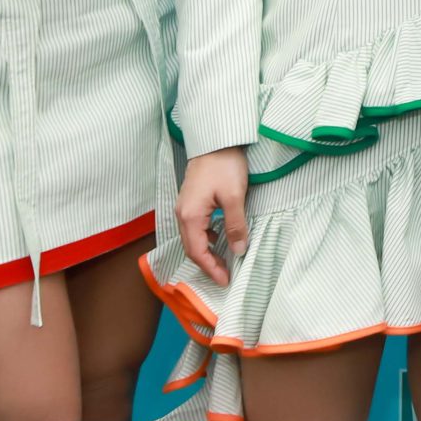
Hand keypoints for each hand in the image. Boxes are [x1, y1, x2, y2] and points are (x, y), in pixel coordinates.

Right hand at [173, 148, 250, 287]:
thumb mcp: (234, 196)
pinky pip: (195, 227)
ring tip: (224, 259)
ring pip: (192, 238)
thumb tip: (238, 249)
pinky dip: (205, 238)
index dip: (211, 269)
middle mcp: (182, 214)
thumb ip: (235, 224)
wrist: (215, 140)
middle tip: (225, 274)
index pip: (197, 252)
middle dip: (208, 264)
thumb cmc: (224, 165)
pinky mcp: (190, 201)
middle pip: (191, 248)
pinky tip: (218, 237)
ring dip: (206, 251)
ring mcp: (184, 207)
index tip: (225, 280)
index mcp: (190, 216)